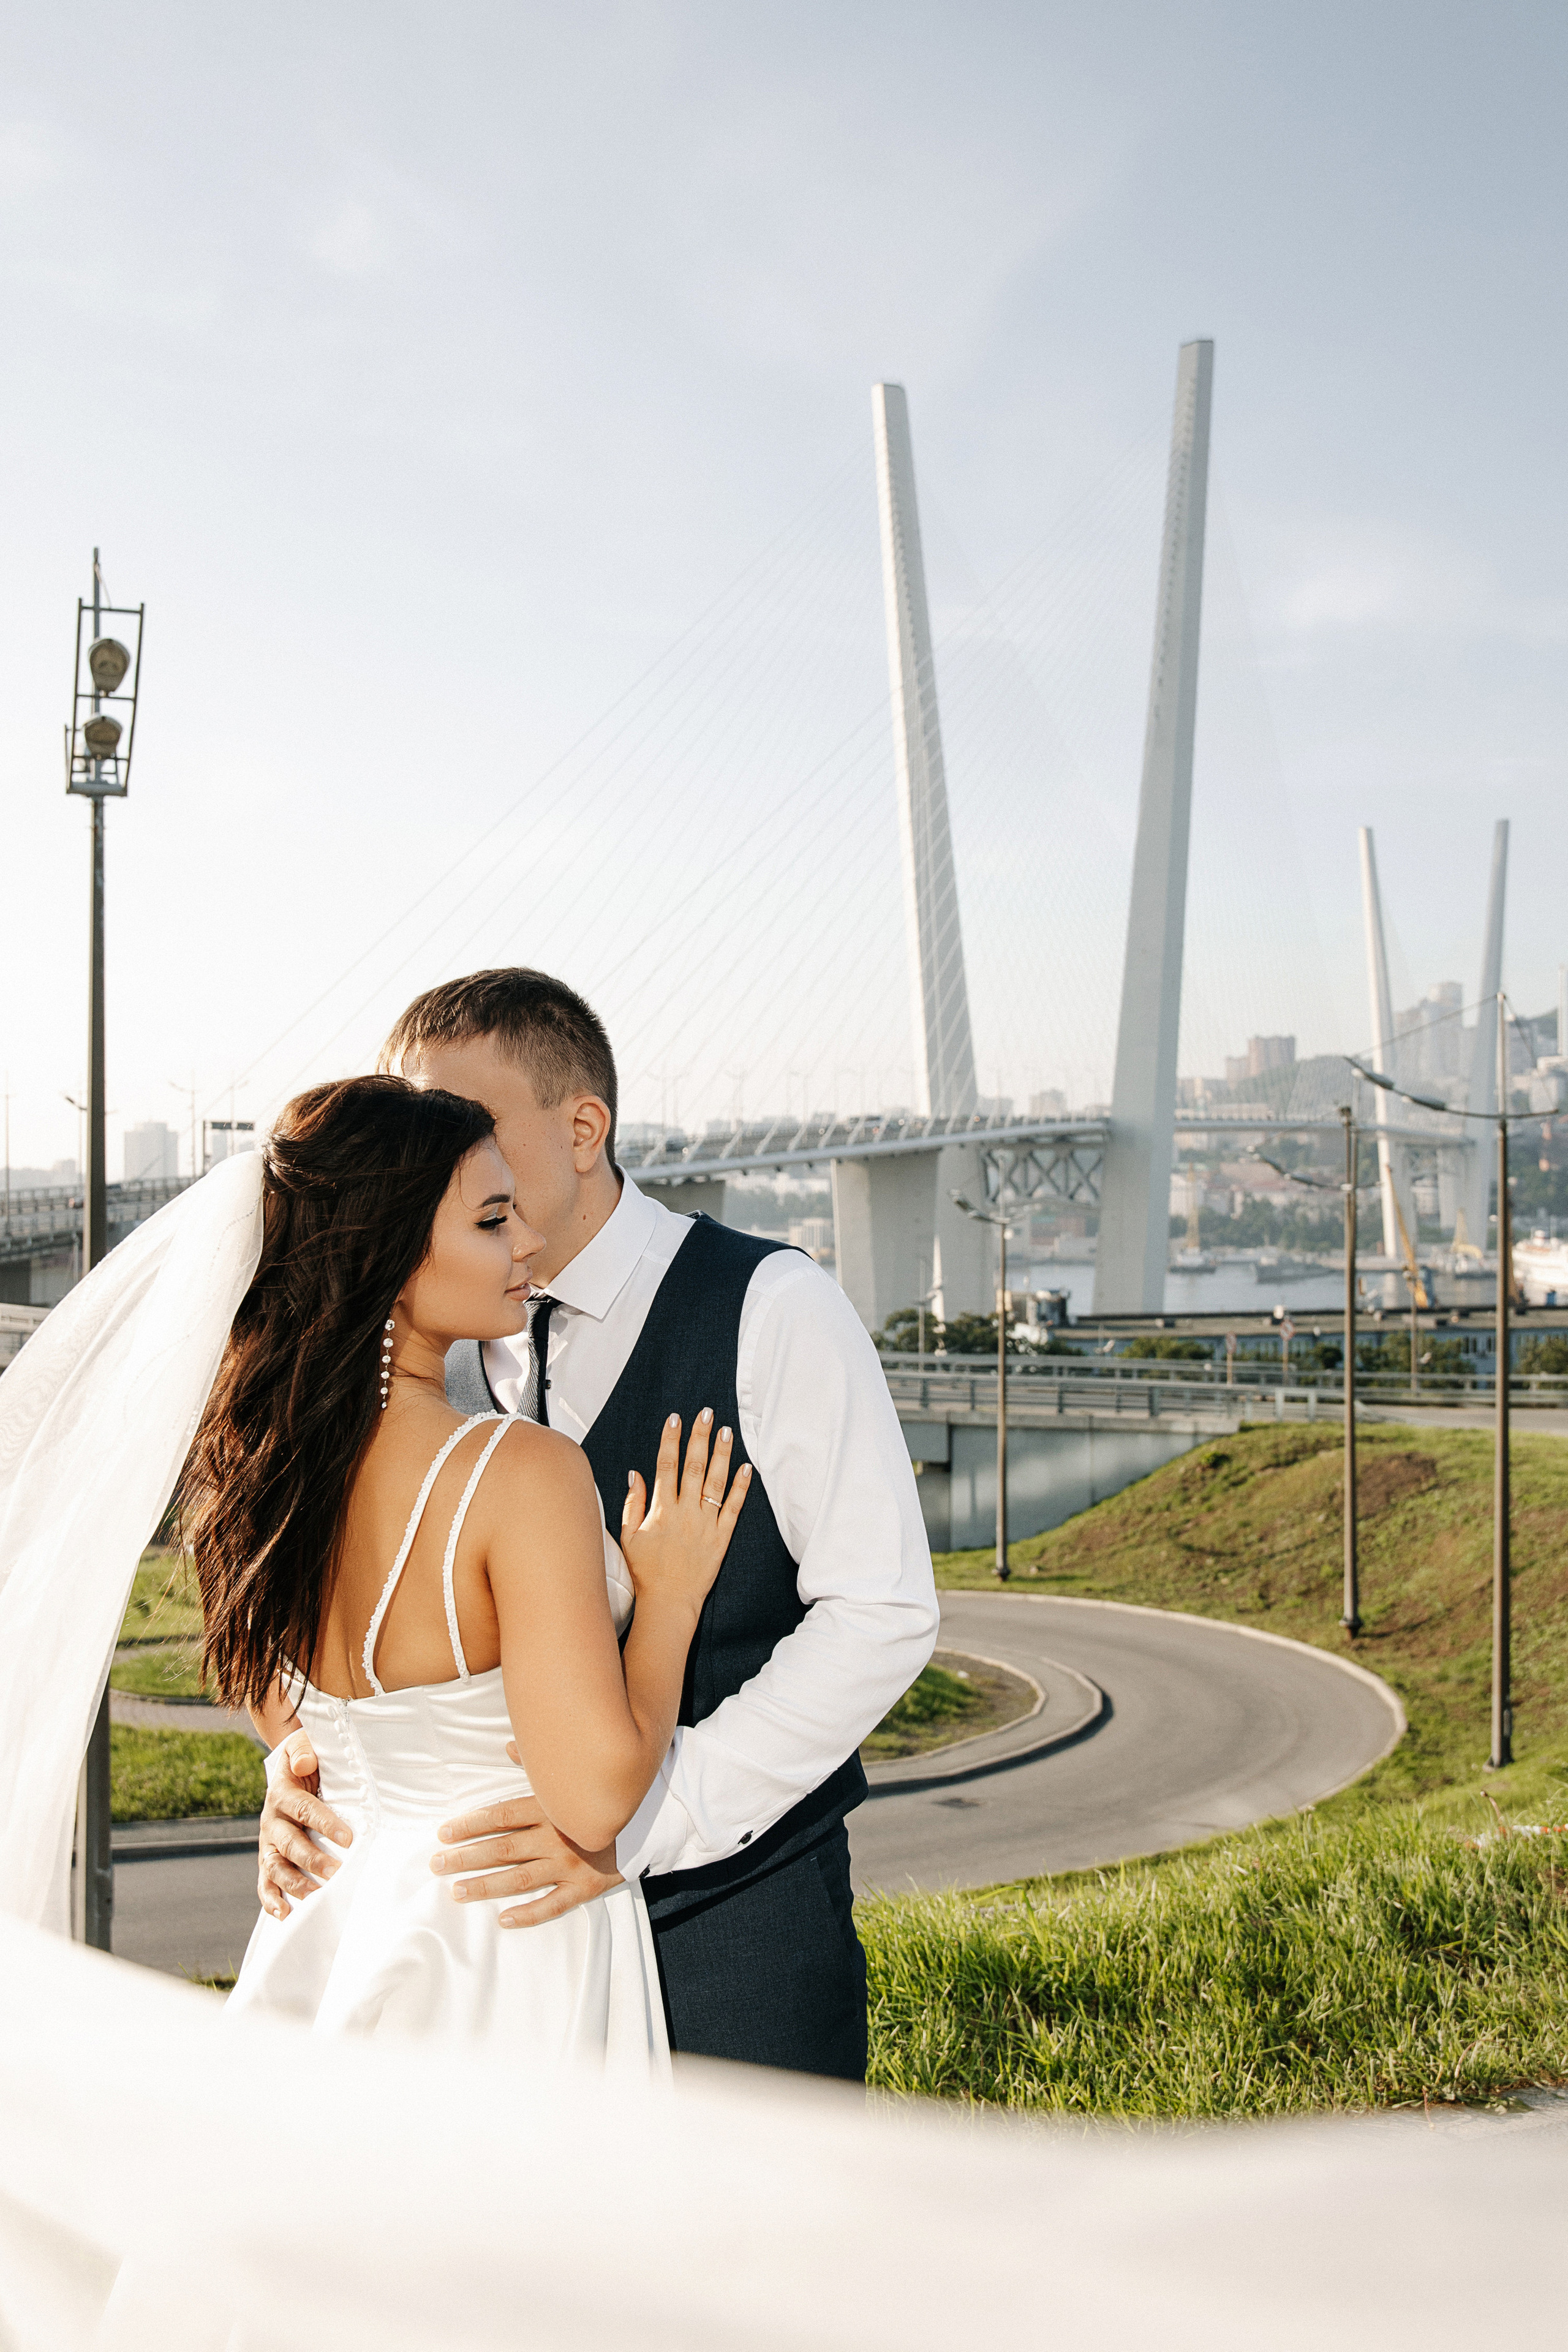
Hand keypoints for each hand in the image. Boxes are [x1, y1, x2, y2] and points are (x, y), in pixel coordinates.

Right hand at [257, 1729, 352, 1918]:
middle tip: (337, 1872)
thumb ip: (303, 1752)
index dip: (325, 1823)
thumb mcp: (303, 1747)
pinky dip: (271, 1900)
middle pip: (290, 1843)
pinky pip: (265, 1882)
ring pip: (276, 1867)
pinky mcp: (267, 1859)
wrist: (289, 1769)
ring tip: (317, 1896)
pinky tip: (284, 1914)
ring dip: (295, 1883)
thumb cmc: (306, 1760)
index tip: (348, 1838)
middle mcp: (271, 1820)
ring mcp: (267, 1843)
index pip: (304, 1809)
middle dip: (313, 1860)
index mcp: (282, 1794)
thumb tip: (305, 1762)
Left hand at [431, 1747, 622, 1927]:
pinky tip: (503, 1919)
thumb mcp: (575, 1776)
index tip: (445, 1832)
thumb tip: (511, 1747)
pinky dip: (528, 1914)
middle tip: (437, 1864)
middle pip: (503, 1849)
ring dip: (486, 1886)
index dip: (471, 1824)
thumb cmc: (607, 1795)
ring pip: (519, 1879)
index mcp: (551, 1809)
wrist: (654, 1819)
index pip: (502, 1816)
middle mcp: (556, 1837)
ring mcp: (570, 1865)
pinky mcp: (586, 1888)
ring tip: (456, 1892)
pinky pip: (553, 1904)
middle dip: (467, 1857)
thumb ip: (539, 1764)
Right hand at [621, 1408, 750, 1614]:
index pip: (666, 1466)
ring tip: (727, 1431)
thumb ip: (632, 1503)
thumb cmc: (645, 1572)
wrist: (668, 1603)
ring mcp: (705, 1525)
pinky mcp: (721, 1538)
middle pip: (694, 1466)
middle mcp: (685, 1513)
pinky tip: (747, 1468)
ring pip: (716, 1482)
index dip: (671, 1440)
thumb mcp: (628, 1536)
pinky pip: (734, 1508)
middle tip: (706, 1413)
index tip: (675, 1419)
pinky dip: (741, 1487)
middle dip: (700, 1437)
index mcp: (661, 1510)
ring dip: (722, 1454)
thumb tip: (635, 1474)